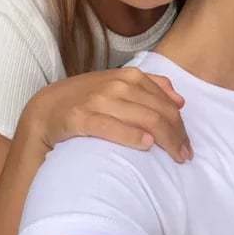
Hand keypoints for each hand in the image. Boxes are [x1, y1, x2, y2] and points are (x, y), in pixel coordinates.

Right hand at [22, 67, 191, 162]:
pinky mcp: (80, 117)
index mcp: (130, 76)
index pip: (165, 102)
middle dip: (177, 136)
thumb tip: (180, 100)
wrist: (46, 108)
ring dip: (165, 140)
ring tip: (176, 157)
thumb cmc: (88, 99)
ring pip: (143, 119)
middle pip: (159, 112)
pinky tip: (147, 146)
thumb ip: (149, 86)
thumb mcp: (118, 85)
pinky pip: (111, 127)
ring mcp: (99, 100)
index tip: (188, 144)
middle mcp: (117, 85)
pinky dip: (131, 135)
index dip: (180, 125)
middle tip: (185, 156)